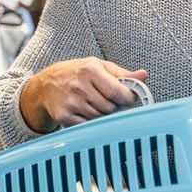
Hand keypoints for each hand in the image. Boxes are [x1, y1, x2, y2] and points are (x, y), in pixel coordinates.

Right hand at [19, 57, 147, 131]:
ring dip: (104, 114)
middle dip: (115, 106)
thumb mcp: (100, 66)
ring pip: (101, 117)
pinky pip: (89, 125)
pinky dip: (93, 121)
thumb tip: (144, 75)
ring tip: (97, 103)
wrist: (47, 85)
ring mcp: (71, 103)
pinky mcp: (65, 117)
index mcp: (90, 70)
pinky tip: (87, 111)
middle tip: (110, 100)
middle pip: (111, 107)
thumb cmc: (78, 73)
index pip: (117, 92)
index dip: (128, 98)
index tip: (129, 98)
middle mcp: (79, 86)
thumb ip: (123, 74)